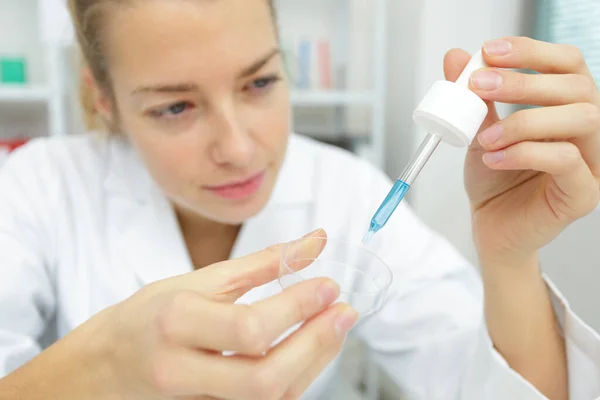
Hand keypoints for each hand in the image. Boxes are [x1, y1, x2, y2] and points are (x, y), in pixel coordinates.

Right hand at [7, 229, 356, 399]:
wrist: (106, 366)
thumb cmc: (150, 317)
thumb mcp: (198, 280)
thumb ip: (260, 264)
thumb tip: (314, 244)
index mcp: (176, 323)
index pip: (249, 329)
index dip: (298, 309)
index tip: (329, 285)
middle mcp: (182, 371)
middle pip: (265, 378)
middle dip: (316, 345)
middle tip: (344, 311)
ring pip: (270, 398)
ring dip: (314, 362)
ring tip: (334, 327)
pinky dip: (297, 378)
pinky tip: (309, 350)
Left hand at [444, 37, 599, 263]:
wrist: (491, 229)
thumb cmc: (493, 180)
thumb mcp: (478, 131)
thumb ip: (474, 98)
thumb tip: (456, 56)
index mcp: (567, 109)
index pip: (568, 64)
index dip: (532, 51)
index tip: (490, 51)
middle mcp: (588, 132)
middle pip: (578, 87)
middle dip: (524, 81)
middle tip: (480, 86)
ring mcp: (592, 163)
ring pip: (581, 119)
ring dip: (524, 121)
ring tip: (485, 137)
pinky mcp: (583, 194)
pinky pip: (566, 161)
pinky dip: (524, 153)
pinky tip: (493, 159)